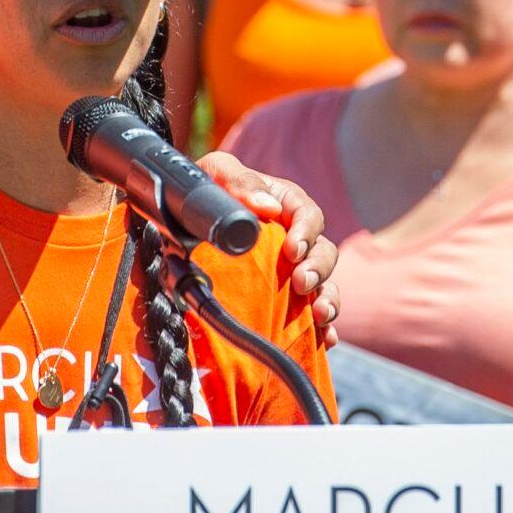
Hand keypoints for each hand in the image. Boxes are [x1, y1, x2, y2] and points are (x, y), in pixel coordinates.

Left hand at [198, 151, 340, 346]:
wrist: (183, 221)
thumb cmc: (207, 189)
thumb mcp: (218, 172)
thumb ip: (241, 182)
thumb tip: (267, 208)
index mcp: (285, 205)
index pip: (308, 216)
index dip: (306, 233)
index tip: (292, 249)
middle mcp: (295, 238)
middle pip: (323, 252)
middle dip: (318, 269)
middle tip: (301, 283)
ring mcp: (293, 269)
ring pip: (324, 284)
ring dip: (328, 299)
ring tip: (320, 315)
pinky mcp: (287, 299)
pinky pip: (312, 315)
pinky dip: (323, 328)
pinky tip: (324, 340)